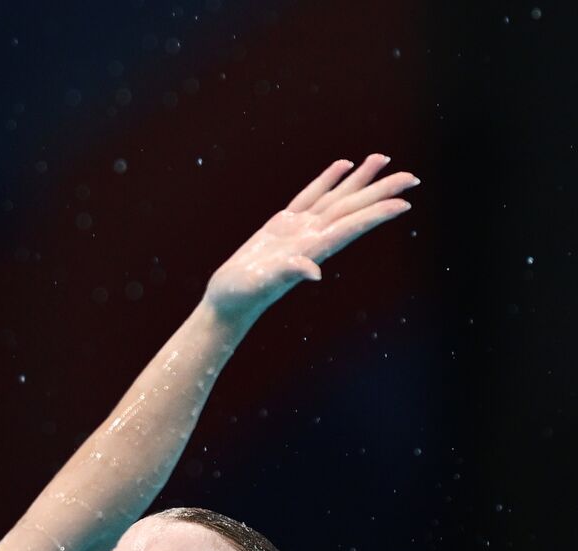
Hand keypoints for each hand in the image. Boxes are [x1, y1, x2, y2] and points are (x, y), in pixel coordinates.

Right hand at [203, 154, 418, 324]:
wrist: (228, 301)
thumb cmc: (242, 296)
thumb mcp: (261, 284)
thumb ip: (288, 273)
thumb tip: (313, 271)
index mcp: (310, 249)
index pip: (350, 227)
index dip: (376, 214)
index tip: (404, 203)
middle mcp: (311, 237)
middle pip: (351, 208)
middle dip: (380, 192)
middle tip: (412, 177)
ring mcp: (299, 229)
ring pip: (336, 198)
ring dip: (361, 180)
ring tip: (382, 158)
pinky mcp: (282, 224)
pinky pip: (311, 196)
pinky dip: (328, 180)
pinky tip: (343, 165)